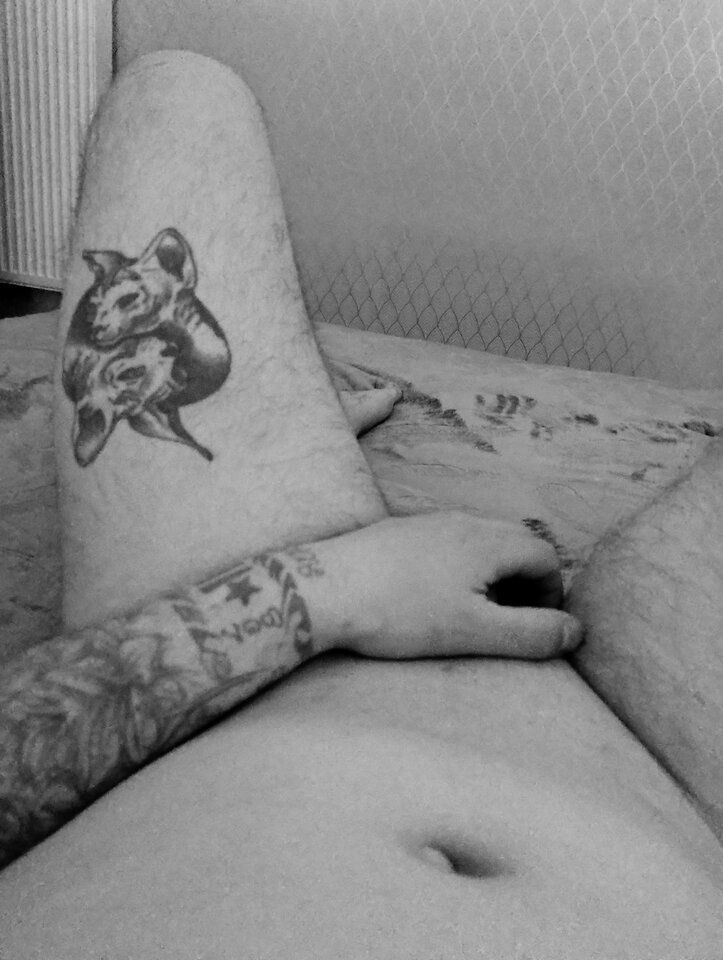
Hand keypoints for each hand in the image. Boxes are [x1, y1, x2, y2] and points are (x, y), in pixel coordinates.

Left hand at [306, 512, 581, 659]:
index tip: (538, 627)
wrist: (323, 589)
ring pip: (480, 543)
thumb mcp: (474, 631)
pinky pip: (447, 544)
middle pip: (515, 544)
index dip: (553, 593)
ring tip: (471, 615)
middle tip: (510, 623)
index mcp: (487, 540)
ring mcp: (427, 523)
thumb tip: (576, 632)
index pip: (545, 554)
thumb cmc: (399, 613)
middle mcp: (461, 521)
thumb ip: (531, 634)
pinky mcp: (399, 533)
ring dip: (491, 576)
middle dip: (525, 583)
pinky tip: (431, 600)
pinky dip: (459, 569)